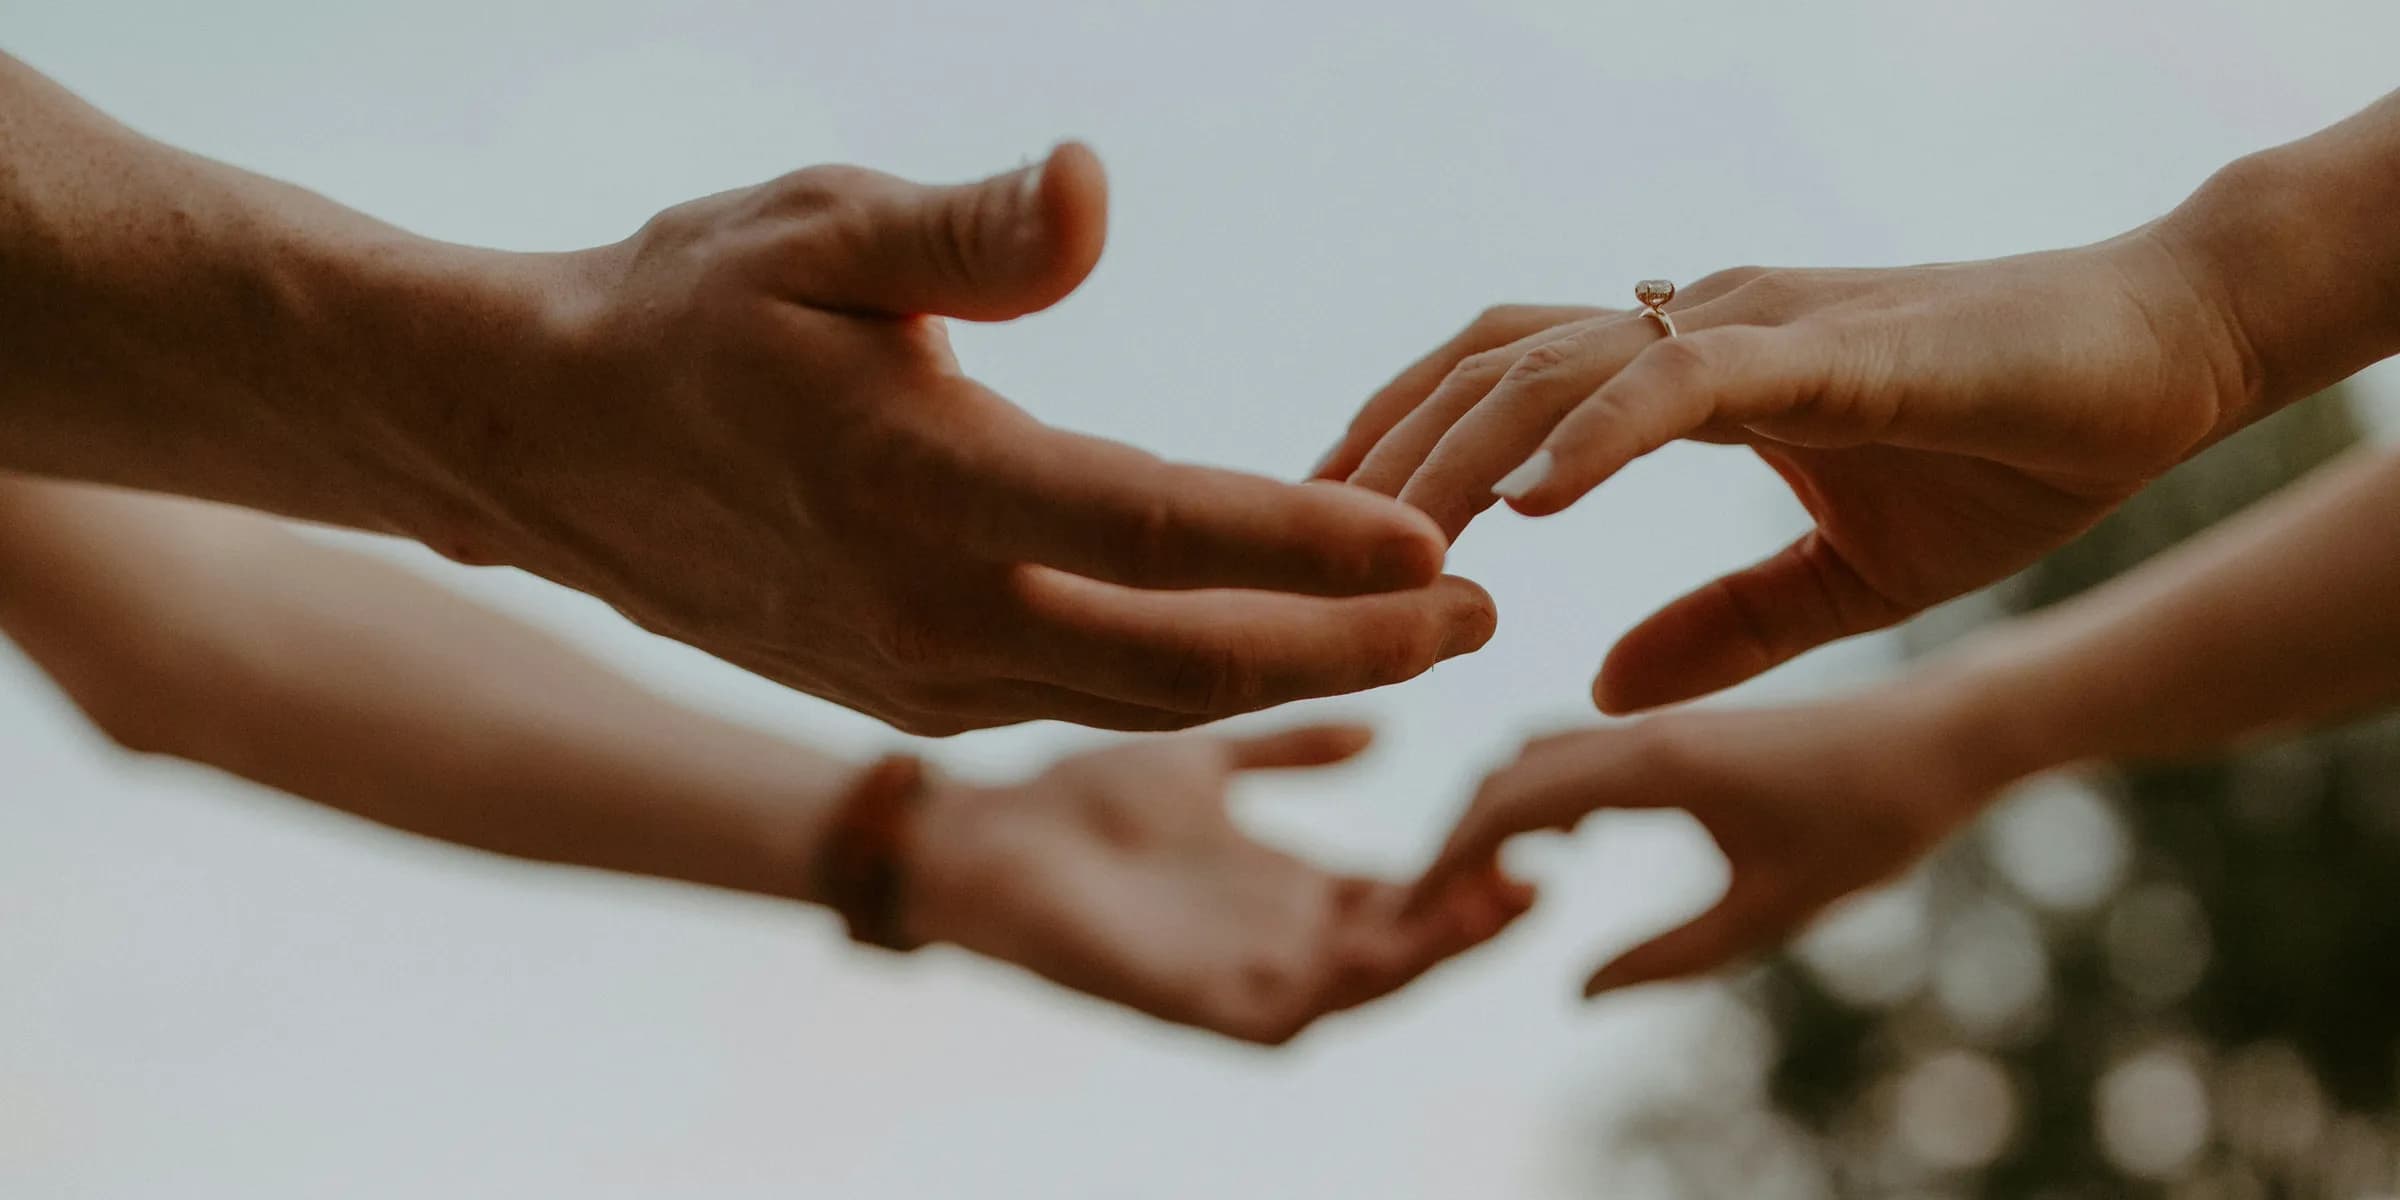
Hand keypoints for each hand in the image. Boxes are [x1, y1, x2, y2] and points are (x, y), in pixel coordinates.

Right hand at [425, 144, 1488, 734]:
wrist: (543, 440)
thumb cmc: (683, 306)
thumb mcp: (814, 227)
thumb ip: (965, 231)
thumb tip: (1096, 187)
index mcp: (917, 487)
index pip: (1156, 532)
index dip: (1306, 545)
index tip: (1441, 545)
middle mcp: (927, 614)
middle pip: (1184, 662)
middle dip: (1351, 647)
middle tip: (1483, 617)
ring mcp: (919, 675)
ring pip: (1141, 699)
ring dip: (1290, 669)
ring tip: (1414, 628)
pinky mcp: (911, 693)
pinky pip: (1086, 698)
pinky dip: (1194, 672)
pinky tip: (1264, 626)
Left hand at [906, 725, 1531, 1043]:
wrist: (982, 834)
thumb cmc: (1081, 803)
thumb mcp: (1208, 758)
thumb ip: (1289, 747)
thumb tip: (1378, 725)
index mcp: (1292, 886)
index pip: (1410, 887)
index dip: (1472, 858)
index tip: (1535, 810)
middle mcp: (1281, 936)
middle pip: (1408, 939)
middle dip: (1478, 911)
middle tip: (1541, 860)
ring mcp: (1242, 973)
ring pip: (1367, 980)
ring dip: (1435, 949)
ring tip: (1494, 899)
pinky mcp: (1195, 1003)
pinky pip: (1292, 1013)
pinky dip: (1349, 984)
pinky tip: (1390, 945)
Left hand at [1329, 231, 2252, 712]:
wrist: (2166, 364)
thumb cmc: (2014, 451)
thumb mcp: (1840, 580)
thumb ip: (1720, 627)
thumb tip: (1600, 683)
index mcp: (1694, 372)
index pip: (1506, 381)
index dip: (1409, 447)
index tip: (1335, 533)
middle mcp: (1700, 325)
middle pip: (1490, 362)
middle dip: (1388, 451)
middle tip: (1306, 546)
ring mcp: (1755, 326)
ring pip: (1555, 364)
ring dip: (1458, 455)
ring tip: (1388, 548)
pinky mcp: (1826, 346)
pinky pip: (1678, 378)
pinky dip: (1592, 435)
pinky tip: (1527, 509)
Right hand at [1408, 688, 1999, 997]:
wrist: (1942, 735)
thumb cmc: (1872, 821)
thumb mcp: (1774, 910)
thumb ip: (1672, 957)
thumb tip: (1575, 993)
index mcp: (1654, 766)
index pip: (1509, 802)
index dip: (1449, 859)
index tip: (1412, 915)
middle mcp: (1641, 732)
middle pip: (1505, 774)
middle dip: (1457, 841)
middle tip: (1432, 915)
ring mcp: (1657, 725)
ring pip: (1537, 756)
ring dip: (1497, 814)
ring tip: (1489, 890)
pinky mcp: (1679, 729)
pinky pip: (1578, 751)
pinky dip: (1543, 795)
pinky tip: (1572, 847)